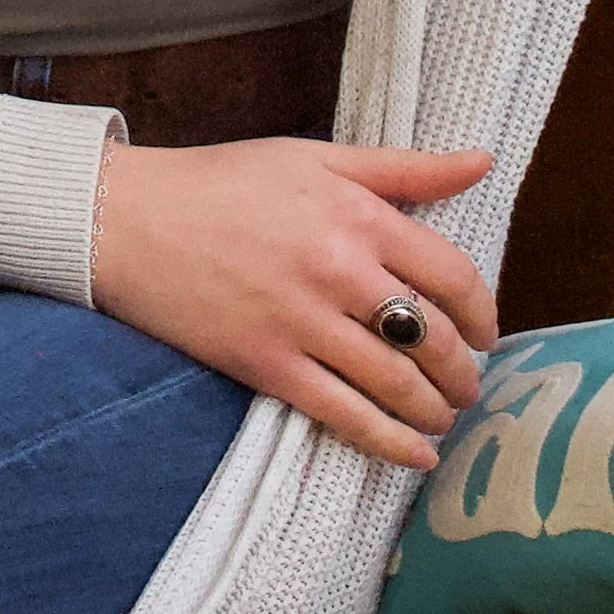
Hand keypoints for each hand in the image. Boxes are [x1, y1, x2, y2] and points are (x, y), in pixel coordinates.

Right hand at [87, 134, 496, 469]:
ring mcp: (303, 322)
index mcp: (357, 213)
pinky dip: (391, 444)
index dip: (483, 313)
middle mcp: (339, 269)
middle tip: (468, 385)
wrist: (128, 219)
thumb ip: (403, 168)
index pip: (453, 275)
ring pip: (398, 384)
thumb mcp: (315, 158)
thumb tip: (482, 159)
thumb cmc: (224, 182)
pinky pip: (346, 416)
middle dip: (464, 372)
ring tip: (442, 416)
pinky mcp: (268, 365)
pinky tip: (415, 454)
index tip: (486, 331)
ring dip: (435, 410)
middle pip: (434, 338)